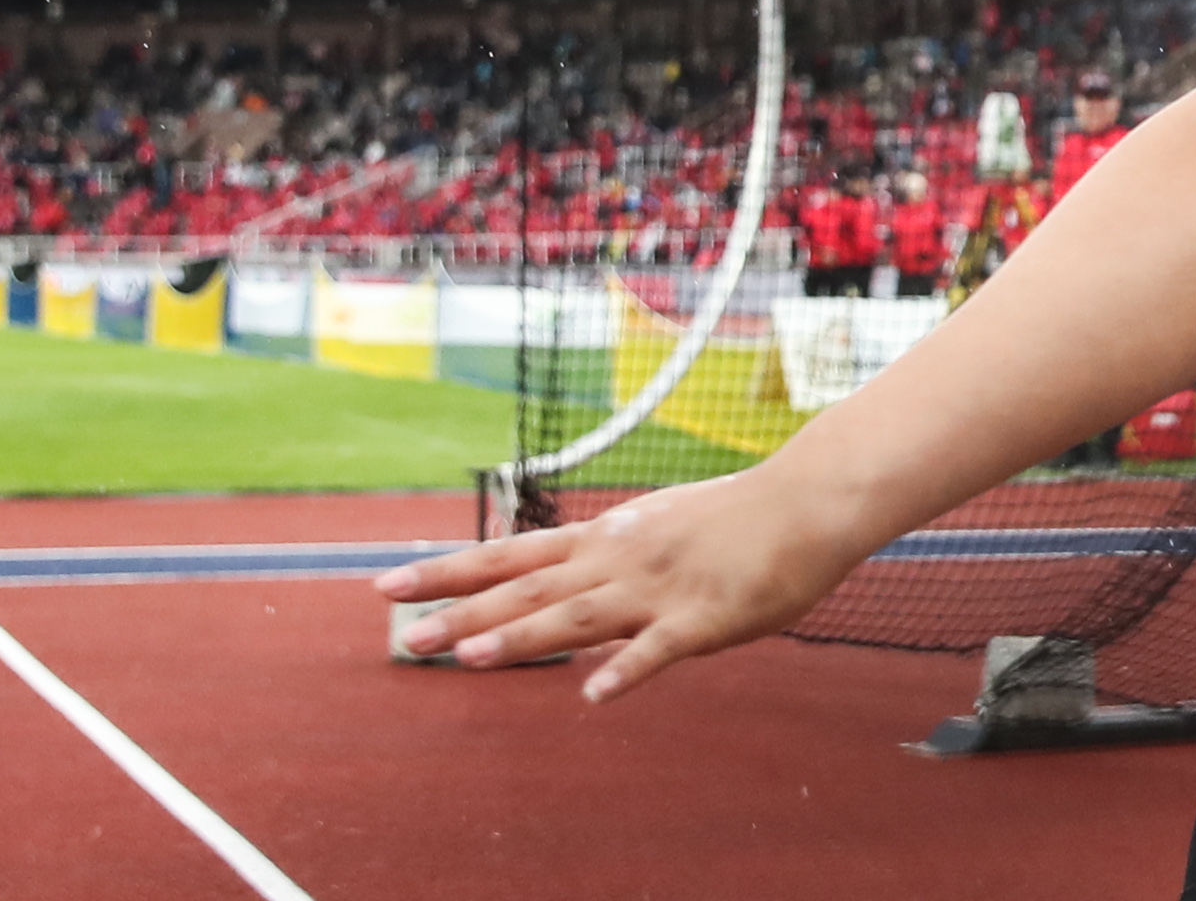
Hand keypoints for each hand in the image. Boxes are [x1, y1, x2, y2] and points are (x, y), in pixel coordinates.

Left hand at [376, 468, 860, 701]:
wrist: (808, 500)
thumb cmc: (738, 517)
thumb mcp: (657, 525)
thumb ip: (609, 561)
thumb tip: (564, 588)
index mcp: (606, 538)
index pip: (511, 553)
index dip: (449, 571)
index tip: (388, 583)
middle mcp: (619, 558)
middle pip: (529, 587)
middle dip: (462, 613)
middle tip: (402, 639)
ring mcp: (659, 588)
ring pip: (579, 616)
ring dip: (523, 637)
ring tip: (469, 658)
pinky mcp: (706, 616)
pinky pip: (660, 649)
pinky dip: (626, 670)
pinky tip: (594, 695)